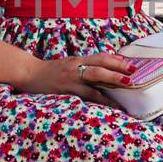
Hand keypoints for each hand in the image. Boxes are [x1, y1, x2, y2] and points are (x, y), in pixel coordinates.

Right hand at [16, 51, 135, 105]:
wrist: (29, 74)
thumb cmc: (51, 72)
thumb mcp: (69, 65)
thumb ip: (86, 66)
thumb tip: (107, 68)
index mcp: (77, 60)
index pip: (100, 57)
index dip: (116, 59)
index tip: (131, 63)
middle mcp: (75, 67)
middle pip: (100, 65)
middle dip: (118, 68)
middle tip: (134, 72)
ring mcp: (71, 79)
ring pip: (95, 77)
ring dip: (112, 80)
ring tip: (127, 85)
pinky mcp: (66, 90)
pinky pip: (85, 95)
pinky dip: (99, 99)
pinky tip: (109, 104)